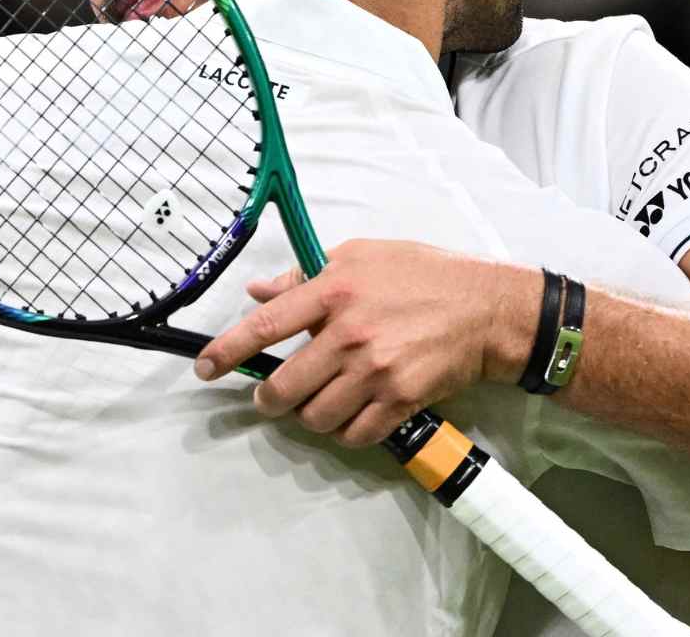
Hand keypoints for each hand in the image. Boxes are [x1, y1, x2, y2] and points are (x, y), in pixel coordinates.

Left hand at [193, 240, 537, 446]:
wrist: (486, 307)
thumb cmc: (423, 274)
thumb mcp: (361, 255)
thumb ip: (305, 277)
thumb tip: (259, 292)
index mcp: (333, 290)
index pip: (264, 327)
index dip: (225, 352)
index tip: (203, 369)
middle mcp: (348, 333)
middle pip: (283, 386)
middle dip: (268, 398)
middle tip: (270, 395)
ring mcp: (374, 370)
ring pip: (315, 416)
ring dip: (309, 416)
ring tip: (319, 401)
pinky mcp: (400, 399)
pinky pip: (354, 434)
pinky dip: (345, 431)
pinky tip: (351, 415)